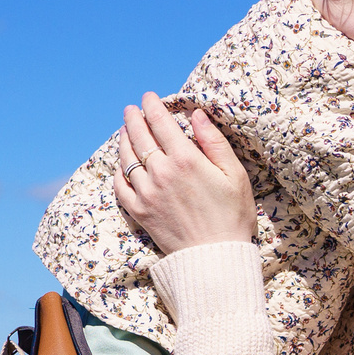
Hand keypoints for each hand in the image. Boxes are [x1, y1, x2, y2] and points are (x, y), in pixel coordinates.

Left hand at [113, 92, 257, 254]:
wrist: (215, 257)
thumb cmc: (232, 215)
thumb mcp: (234, 174)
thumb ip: (214, 142)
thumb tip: (196, 115)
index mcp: (185, 160)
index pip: (161, 123)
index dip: (153, 106)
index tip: (149, 97)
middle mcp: (161, 173)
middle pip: (139, 137)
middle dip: (134, 118)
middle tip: (131, 109)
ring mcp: (146, 193)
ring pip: (127, 159)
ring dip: (124, 140)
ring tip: (124, 130)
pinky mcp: (139, 212)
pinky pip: (120, 186)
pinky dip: (118, 171)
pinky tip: (121, 164)